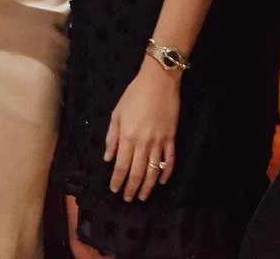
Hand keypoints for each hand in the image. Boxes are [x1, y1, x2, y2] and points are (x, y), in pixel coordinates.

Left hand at [104, 60, 179, 201]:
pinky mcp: (171, 138)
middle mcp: (143, 142)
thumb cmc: (134, 94)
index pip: (121, 165)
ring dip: (147, 186)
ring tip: (142, 196)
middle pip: (137, 172)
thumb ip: (112, 137)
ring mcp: (159, 141)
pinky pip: (169, 160)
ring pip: (153, 171)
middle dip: (131, 188)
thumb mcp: (117, 113)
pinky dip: (166, 173)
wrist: (159, 81)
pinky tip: (162, 182)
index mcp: (127, 136)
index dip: (117, 180)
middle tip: (128, 199)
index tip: (115, 190)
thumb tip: (108, 158)